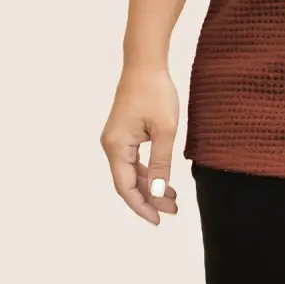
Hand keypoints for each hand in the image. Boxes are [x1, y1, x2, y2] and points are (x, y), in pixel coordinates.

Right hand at [100, 64, 180, 224]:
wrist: (145, 63)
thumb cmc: (155, 92)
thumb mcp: (164, 129)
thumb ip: (161, 162)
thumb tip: (158, 191)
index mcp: (116, 146)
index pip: (126, 187)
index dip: (141, 206)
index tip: (158, 220)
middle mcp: (111, 145)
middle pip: (128, 182)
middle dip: (150, 198)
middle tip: (173, 210)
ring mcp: (117, 139)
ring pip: (132, 172)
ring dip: (150, 186)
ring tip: (172, 199)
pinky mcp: (124, 133)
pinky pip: (134, 160)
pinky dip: (148, 171)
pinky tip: (163, 179)